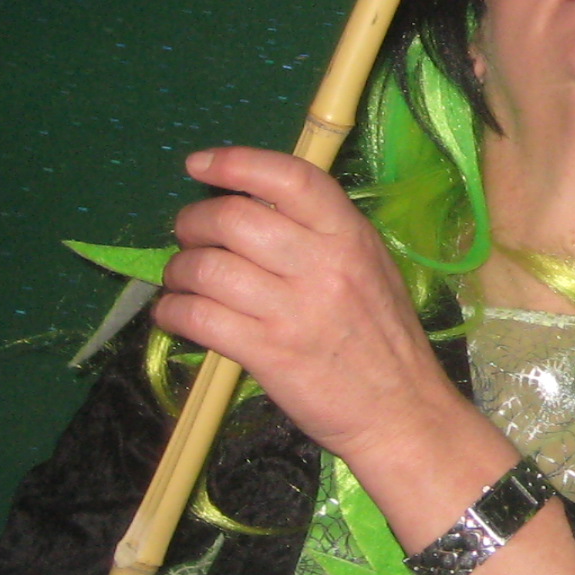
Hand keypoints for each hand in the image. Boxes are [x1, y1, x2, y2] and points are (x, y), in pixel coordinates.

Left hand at [153, 146, 475, 464]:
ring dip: (178, 271)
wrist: (401, 411)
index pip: (289, 177)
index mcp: (350, 236)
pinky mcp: (268, 354)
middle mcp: (322, 265)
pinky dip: (173, 312)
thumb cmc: (384, 339)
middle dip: (192, 223)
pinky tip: (175, 314)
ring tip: (181, 281)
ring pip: (207, 268)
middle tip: (188, 237)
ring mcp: (293, 311)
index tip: (198, 165)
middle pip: (233, 218)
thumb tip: (253, 206)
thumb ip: (321, 234)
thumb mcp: (369, 268)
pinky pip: (198, 318)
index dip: (235, 163)